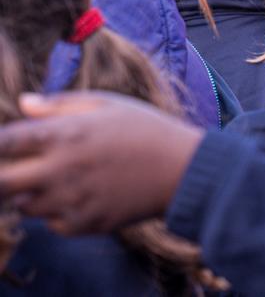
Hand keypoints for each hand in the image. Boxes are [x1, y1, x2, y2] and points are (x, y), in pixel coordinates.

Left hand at [0, 91, 202, 234]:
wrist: (183, 168)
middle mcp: (60, 170)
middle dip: (5, 175)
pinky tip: (84, 195)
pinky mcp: (83, 224)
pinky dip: (59, 213)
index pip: (4, 142)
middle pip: (1, 182)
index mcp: (64, 134)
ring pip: (24, 206)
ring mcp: (70, 200)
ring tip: (63, 179)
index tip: (10, 144)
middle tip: (23, 169)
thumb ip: (60, 104)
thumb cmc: (147, 128)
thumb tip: (23, 104)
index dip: (0, 144)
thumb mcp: (109, 104)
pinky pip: (52, 224)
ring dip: (32, 194)